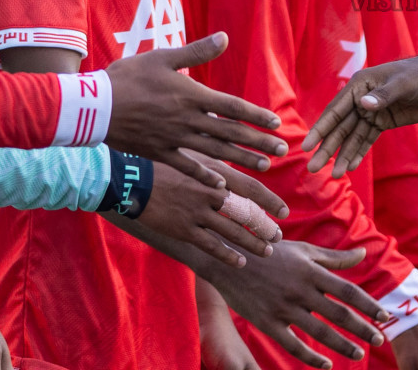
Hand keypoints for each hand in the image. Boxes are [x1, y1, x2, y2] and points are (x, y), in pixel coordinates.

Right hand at [106, 33, 288, 187]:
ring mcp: (175, 139)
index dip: (256, 116)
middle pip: (231, 132)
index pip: (233, 107)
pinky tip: (221, 185)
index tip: (276, 124)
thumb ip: (197, 52)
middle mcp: (188, 120)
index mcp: (192, 95)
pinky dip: (205, 175)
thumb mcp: (164, 57)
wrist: (94, 107)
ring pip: (216, 151)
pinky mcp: (159, 152)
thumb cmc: (128, 77)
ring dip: (241, 159)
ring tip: (264, 166)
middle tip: (283, 151)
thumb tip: (225, 37)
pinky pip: (188, 166)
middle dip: (259, 142)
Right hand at [138, 155, 286, 268]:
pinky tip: (241, 262)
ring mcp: (198, 213)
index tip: (284, 211)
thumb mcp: (193, 155)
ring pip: (233, 232)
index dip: (270, 201)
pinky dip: (228, 255)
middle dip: (265, 226)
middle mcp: (211, 193)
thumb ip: (216, 162)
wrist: (132, 180)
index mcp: (216, 173)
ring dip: (252, 243)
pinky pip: (212, 246)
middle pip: (247, 213)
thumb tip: (236, 154)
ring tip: (267, 251)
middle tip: (279, 235)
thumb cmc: (164, 164)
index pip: (252, 188)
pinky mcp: (185, 229)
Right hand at [202, 239, 390, 368]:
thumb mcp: (303, 250)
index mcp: (311, 271)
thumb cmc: (271, 252)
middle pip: (338, 314)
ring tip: (359, 354)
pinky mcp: (266, 322)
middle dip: (362, 328)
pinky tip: (327, 365)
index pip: (347, 290)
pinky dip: (311, 358)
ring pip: (319, 332)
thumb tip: (363, 254)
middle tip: (380, 340)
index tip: (385, 316)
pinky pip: (292, 345)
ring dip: (342, 345)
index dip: (368, 304)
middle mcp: (300, 290)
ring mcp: (283, 307)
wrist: (228, 260)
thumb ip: (334, 257)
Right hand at [304, 56, 417, 177]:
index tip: (307, 146)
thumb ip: (383, 96)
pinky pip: (367, 139)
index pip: (335, 110)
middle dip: (327, 147)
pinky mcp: (383, 121)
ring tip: (334, 175)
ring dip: (342, 155)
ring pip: (352, 136)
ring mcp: (372, 111)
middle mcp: (361, 98)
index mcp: (359, 84)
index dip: (320, 129)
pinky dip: (358, 152)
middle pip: (340, 127)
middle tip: (313, 168)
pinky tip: (350, 166)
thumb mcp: (403, 84)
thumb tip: (363, 104)